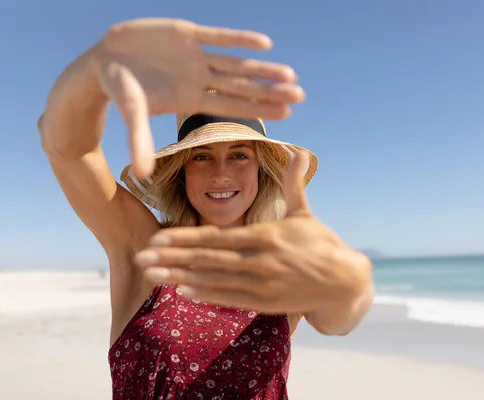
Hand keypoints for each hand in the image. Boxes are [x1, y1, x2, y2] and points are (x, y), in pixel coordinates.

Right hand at [41, 18, 303, 176]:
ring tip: (290, 74)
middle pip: (242, 86)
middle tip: (301, 94)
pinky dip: (239, 39)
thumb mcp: (132, 114)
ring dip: (262, 68)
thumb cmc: (119, 90)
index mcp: (191, 99)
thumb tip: (142, 175)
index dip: (259, 109)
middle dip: (270, 90)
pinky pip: (218, 36)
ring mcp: (196, 56)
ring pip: (236, 63)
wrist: (105, 60)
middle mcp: (200, 78)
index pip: (233, 106)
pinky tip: (264, 43)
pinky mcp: (187, 33)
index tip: (287, 114)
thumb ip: (140, 140)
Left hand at [134, 151, 371, 314]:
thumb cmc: (320, 243)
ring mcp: (262, 284)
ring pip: (214, 280)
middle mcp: (260, 261)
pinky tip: (182, 291)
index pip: (216, 237)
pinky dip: (206, 295)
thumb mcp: (304, 212)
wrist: (343, 281)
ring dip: (180, 278)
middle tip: (140, 257)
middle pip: (207, 259)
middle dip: (171, 258)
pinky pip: (230, 299)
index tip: (157, 237)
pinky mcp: (266, 303)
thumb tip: (299, 151)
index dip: (184, 237)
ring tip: (152, 275)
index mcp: (266, 235)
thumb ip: (294, 184)